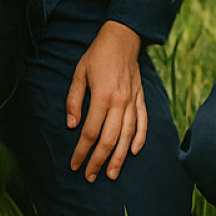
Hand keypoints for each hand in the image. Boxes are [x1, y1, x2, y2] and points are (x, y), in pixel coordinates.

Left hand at [66, 21, 145, 181]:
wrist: (122, 39)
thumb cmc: (96, 56)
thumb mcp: (78, 74)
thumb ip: (74, 100)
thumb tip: (72, 126)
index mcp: (102, 97)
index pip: (89, 132)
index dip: (82, 151)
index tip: (75, 164)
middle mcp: (120, 103)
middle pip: (109, 140)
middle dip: (98, 160)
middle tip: (90, 176)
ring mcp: (133, 102)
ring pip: (127, 137)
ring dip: (119, 157)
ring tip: (111, 173)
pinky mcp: (141, 99)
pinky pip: (143, 123)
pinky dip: (139, 139)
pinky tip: (134, 152)